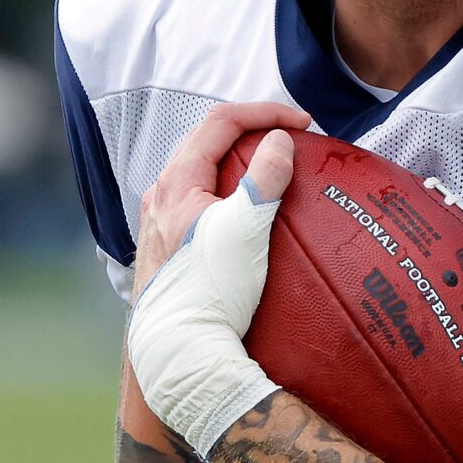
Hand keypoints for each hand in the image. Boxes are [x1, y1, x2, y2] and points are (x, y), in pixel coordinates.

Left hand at [128, 104, 306, 457]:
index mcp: (177, 182)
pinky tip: (244, 215)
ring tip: (272, 172)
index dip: (264, 112)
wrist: (178, 349)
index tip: (303, 123)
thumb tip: (279, 141)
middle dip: (251, 131)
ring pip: (199, 172)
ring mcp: (159, 223)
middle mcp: (160, 196)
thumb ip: (264, 180)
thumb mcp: (245, 230)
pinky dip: (226, 191)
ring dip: (236, 161)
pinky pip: (197, 201)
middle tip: (291, 138)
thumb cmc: (211, 290)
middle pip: (206, 142)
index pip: (220, 122)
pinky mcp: (166, 249)